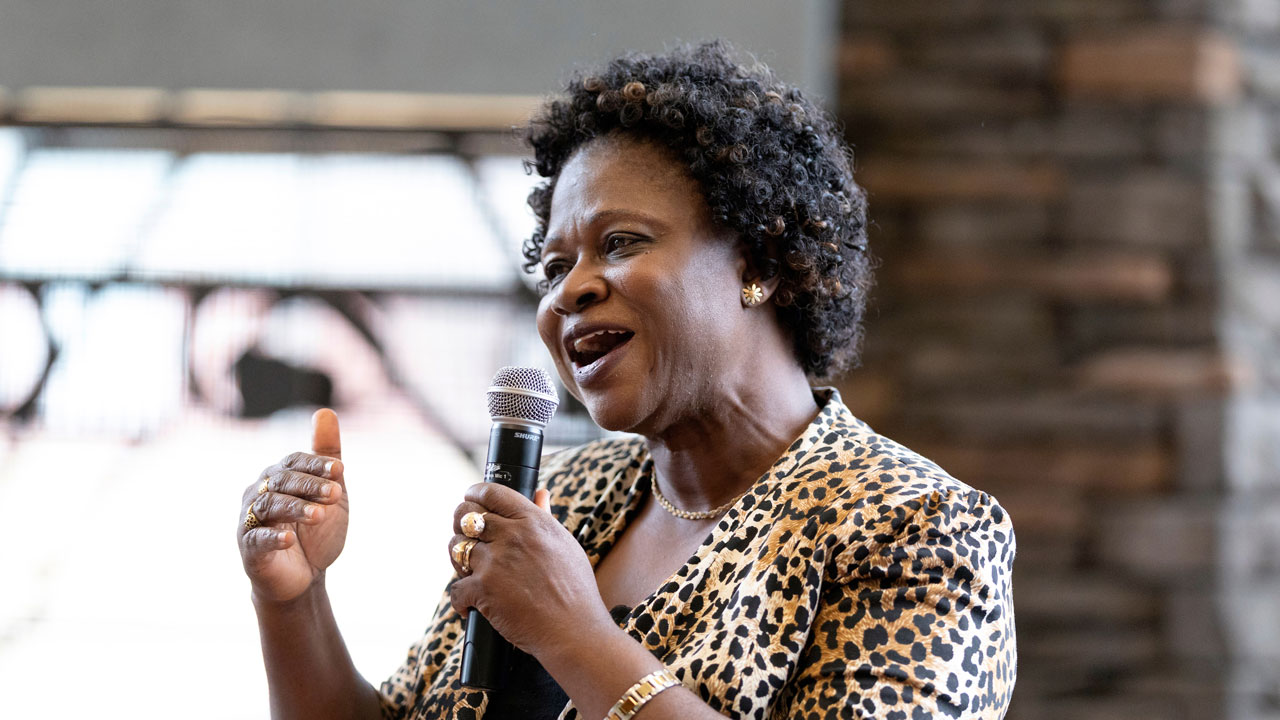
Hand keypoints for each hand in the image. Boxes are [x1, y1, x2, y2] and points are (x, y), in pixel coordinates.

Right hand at [238, 409, 348, 603]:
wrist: (306, 576)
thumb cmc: (315, 531)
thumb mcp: (330, 492)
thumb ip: (327, 455)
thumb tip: (324, 411)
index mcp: (279, 477)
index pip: (294, 462)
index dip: (316, 464)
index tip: (341, 470)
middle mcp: (259, 493)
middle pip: (282, 481)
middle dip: (310, 486)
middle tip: (336, 493)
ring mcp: (251, 520)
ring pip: (270, 506)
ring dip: (296, 508)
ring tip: (319, 515)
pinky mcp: (248, 548)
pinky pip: (257, 539)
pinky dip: (273, 538)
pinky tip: (289, 539)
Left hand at [447, 484, 615, 659]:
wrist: (574, 631)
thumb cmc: (575, 590)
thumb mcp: (566, 545)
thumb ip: (545, 516)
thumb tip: (540, 493)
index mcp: (533, 521)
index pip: (492, 492)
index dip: (475, 493)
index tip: (470, 498)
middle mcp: (513, 536)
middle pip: (466, 515)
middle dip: (459, 523)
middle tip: (465, 536)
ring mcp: (496, 562)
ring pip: (456, 548)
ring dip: (458, 560)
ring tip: (470, 572)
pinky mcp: (483, 589)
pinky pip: (456, 587)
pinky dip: (461, 601)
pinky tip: (472, 606)